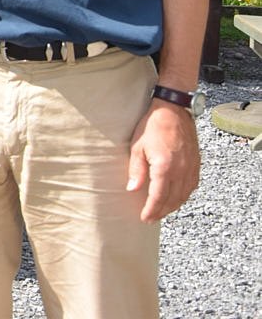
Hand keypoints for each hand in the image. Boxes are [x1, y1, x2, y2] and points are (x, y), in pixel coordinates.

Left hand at [127, 100, 199, 221]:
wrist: (173, 110)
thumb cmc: (152, 126)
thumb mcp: (137, 147)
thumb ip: (136, 170)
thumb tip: (132, 189)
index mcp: (165, 167)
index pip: (158, 197)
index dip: (152, 210)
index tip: (144, 218)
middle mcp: (181, 171)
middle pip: (173, 199)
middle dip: (162, 211)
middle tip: (151, 218)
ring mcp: (191, 168)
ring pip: (184, 195)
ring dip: (173, 206)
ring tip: (161, 211)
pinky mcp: (196, 164)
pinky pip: (191, 187)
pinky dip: (183, 196)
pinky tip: (176, 198)